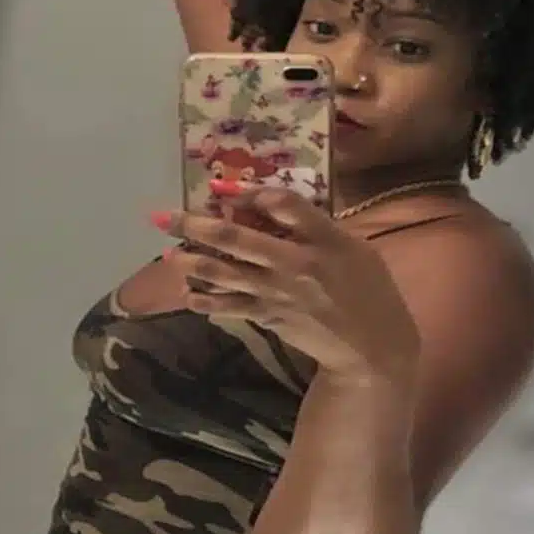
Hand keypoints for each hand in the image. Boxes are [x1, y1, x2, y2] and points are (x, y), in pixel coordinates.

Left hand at [155, 180, 420, 380]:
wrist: (371, 345)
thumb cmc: (367, 289)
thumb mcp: (354, 247)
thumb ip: (315, 226)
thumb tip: (269, 207)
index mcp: (324, 238)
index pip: (283, 203)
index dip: (248, 193)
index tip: (220, 188)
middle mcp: (295, 263)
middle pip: (238, 239)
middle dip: (196, 226)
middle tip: (162, 217)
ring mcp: (278, 292)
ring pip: (225, 273)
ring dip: (192, 262)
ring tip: (167, 253)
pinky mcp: (270, 317)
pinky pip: (230, 307)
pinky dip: (206, 301)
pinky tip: (188, 295)